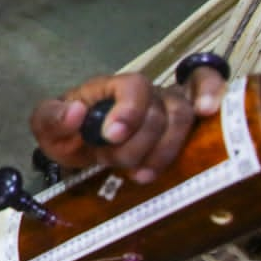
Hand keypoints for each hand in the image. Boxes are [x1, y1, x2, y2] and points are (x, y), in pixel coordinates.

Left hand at [30, 66, 226, 182]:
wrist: (84, 144)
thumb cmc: (69, 132)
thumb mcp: (47, 128)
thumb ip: (51, 119)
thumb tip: (75, 113)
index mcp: (111, 87)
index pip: (133, 88)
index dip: (129, 112)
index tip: (111, 137)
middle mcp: (144, 92)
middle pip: (160, 112)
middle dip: (137, 145)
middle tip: (113, 163)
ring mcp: (167, 101)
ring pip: (183, 117)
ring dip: (165, 149)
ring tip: (141, 174)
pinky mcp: (184, 117)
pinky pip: (207, 88)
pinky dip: (213, 93)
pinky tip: (210, 112)